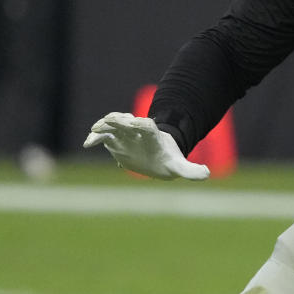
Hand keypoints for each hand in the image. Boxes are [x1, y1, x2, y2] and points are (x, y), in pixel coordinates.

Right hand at [83, 112, 208, 179]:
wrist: (157, 157)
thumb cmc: (168, 160)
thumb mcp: (179, 167)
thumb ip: (190, 170)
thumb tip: (207, 173)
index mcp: (154, 136)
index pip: (149, 127)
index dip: (144, 123)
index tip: (138, 122)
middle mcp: (138, 132)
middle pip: (128, 121)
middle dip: (120, 119)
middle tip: (111, 120)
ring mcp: (125, 135)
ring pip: (114, 125)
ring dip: (105, 125)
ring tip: (95, 131)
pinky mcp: (115, 141)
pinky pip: (103, 136)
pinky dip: (95, 137)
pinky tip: (87, 144)